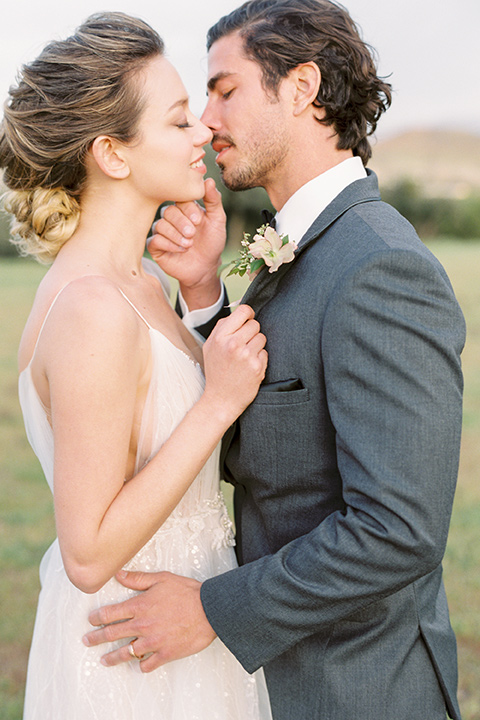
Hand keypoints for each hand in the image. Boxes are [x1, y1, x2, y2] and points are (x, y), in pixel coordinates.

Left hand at [83, 570, 215, 671]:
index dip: (98, 617)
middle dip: (96, 638)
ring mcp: (153, 641)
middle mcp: (142, 625)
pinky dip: (141, 665)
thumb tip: (118, 574)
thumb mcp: (161, 578)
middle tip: (87, 640)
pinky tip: (139, 663)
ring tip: (104, 660)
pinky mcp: (165, 653)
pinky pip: (147, 664)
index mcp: (140, 606)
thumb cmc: (187, 592)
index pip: (111, 613)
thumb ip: (138, 578)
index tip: (91, 620)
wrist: (209, 609)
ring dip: (112, 657)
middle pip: (112, 634)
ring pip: (126, 653)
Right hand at [148, 178, 226, 308]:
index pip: (179, 199)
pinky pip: (155, 240)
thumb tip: (208, 180)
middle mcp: (171, 217)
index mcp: (184, 208)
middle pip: (168, 211)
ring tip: (189, 244)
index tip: (199, 220)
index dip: (188, 208)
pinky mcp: (155, 246)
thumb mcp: (217, 220)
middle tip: (193, 234)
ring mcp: (161, 231)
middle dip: (182, 223)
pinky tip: (181, 250)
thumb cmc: (212, 242)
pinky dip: (169, 244)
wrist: (206, 268)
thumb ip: (214, 200)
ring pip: (160, 225)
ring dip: (176, 235)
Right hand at [202, 304, 267, 420]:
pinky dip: (259, 358)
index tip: (248, 320)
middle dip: (251, 333)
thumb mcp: (210, 347)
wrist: (220, 399)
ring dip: (256, 345)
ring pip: (262, 337)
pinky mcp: (257, 367)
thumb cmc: (216, 372)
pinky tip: (248, 367)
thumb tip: (240, 311)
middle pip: (255, 324)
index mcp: (220, 337)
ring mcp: (246, 356)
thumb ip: (222, 327)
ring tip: (245, 357)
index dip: (248, 314)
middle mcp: (233, 344)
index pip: (243, 311)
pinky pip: (265, 352)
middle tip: (243, 345)